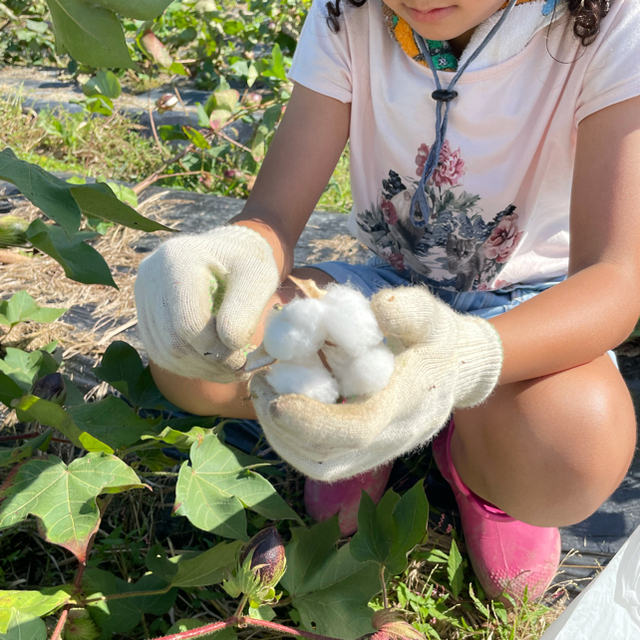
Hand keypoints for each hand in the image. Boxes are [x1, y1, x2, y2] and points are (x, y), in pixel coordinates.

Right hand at [135, 225, 278, 382]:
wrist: (228, 252)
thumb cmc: (246, 262)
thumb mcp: (258, 276)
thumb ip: (247, 309)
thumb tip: (229, 344)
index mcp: (178, 259)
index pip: (188, 323)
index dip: (217, 349)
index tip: (244, 358)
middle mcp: (151, 275)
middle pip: (173, 342)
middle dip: (209, 363)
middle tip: (239, 369)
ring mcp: (143, 295)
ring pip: (164, 353)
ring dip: (200, 369)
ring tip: (229, 367)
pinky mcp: (144, 313)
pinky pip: (160, 352)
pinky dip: (189, 366)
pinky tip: (213, 363)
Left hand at [250, 286, 502, 479]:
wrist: (457, 371)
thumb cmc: (436, 338)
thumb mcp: (431, 315)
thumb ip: (410, 310)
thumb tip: (378, 307)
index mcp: (409, 401)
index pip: (360, 427)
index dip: (315, 420)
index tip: (275, 399)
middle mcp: (395, 435)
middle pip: (331, 457)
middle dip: (285, 430)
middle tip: (260, 387)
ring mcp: (382, 450)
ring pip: (323, 466)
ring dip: (284, 439)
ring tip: (264, 397)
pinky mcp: (370, 453)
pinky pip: (324, 463)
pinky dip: (293, 443)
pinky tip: (280, 410)